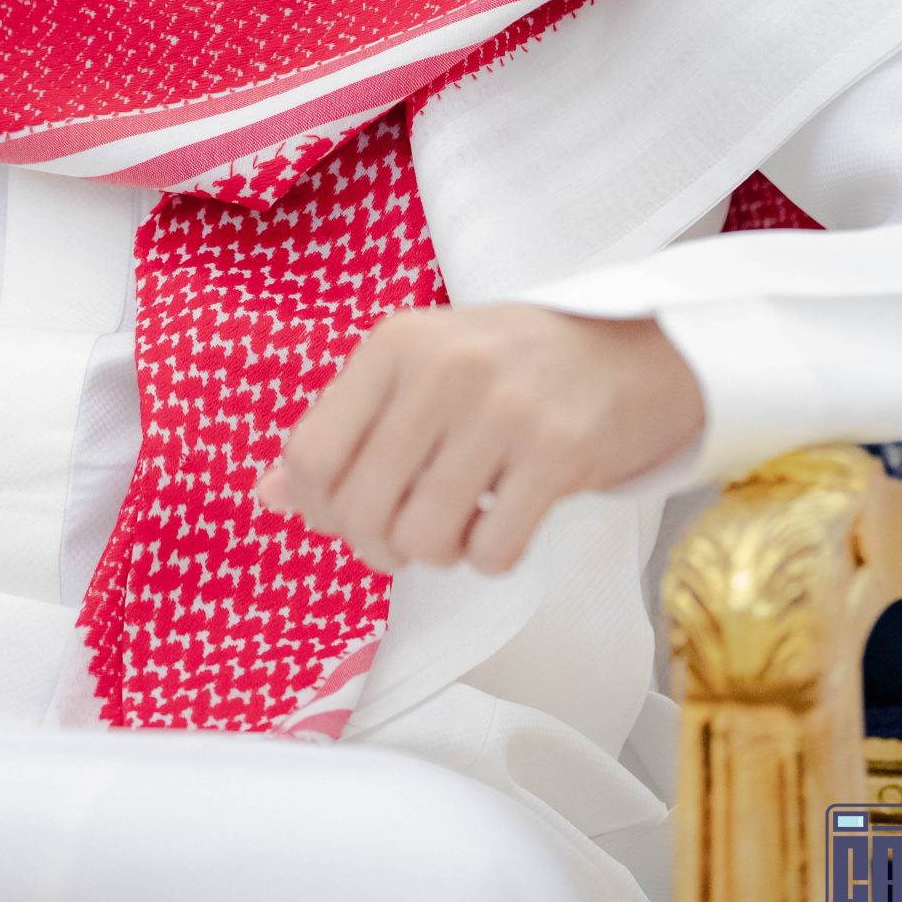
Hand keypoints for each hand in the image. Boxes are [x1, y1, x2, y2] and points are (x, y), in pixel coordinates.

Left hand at [255, 305, 704, 575]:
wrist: (634, 349)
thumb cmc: (509, 367)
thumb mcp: (417, 372)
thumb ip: (343, 429)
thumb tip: (267, 497)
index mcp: (394, 344)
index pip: (310, 455)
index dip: (319, 507)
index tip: (350, 511)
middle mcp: (441, 369)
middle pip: (359, 509)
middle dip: (377, 544)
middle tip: (408, 533)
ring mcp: (503, 410)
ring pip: (422, 540)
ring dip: (437, 554)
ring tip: (461, 523)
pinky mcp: (559, 453)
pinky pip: (491, 552)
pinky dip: (490, 557)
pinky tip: (506, 520)